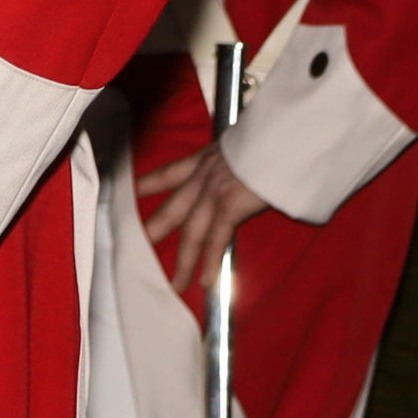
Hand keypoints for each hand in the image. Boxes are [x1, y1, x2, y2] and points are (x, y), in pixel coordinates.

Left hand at [136, 140, 269, 292]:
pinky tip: (205, 281)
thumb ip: (235, 160)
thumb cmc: (272, 137)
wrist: (286, 133)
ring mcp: (215, 188)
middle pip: (172, 208)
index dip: (147, 184)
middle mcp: (205, 173)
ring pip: (191, 231)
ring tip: (175, 284)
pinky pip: (217, 238)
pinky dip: (210, 261)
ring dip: (183, 260)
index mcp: (206, 158)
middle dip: (153, 230)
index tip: (131, 193)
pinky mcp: (232, 202)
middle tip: (134, 247)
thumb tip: (241, 172)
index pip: (169, 173)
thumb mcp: (242, 143)